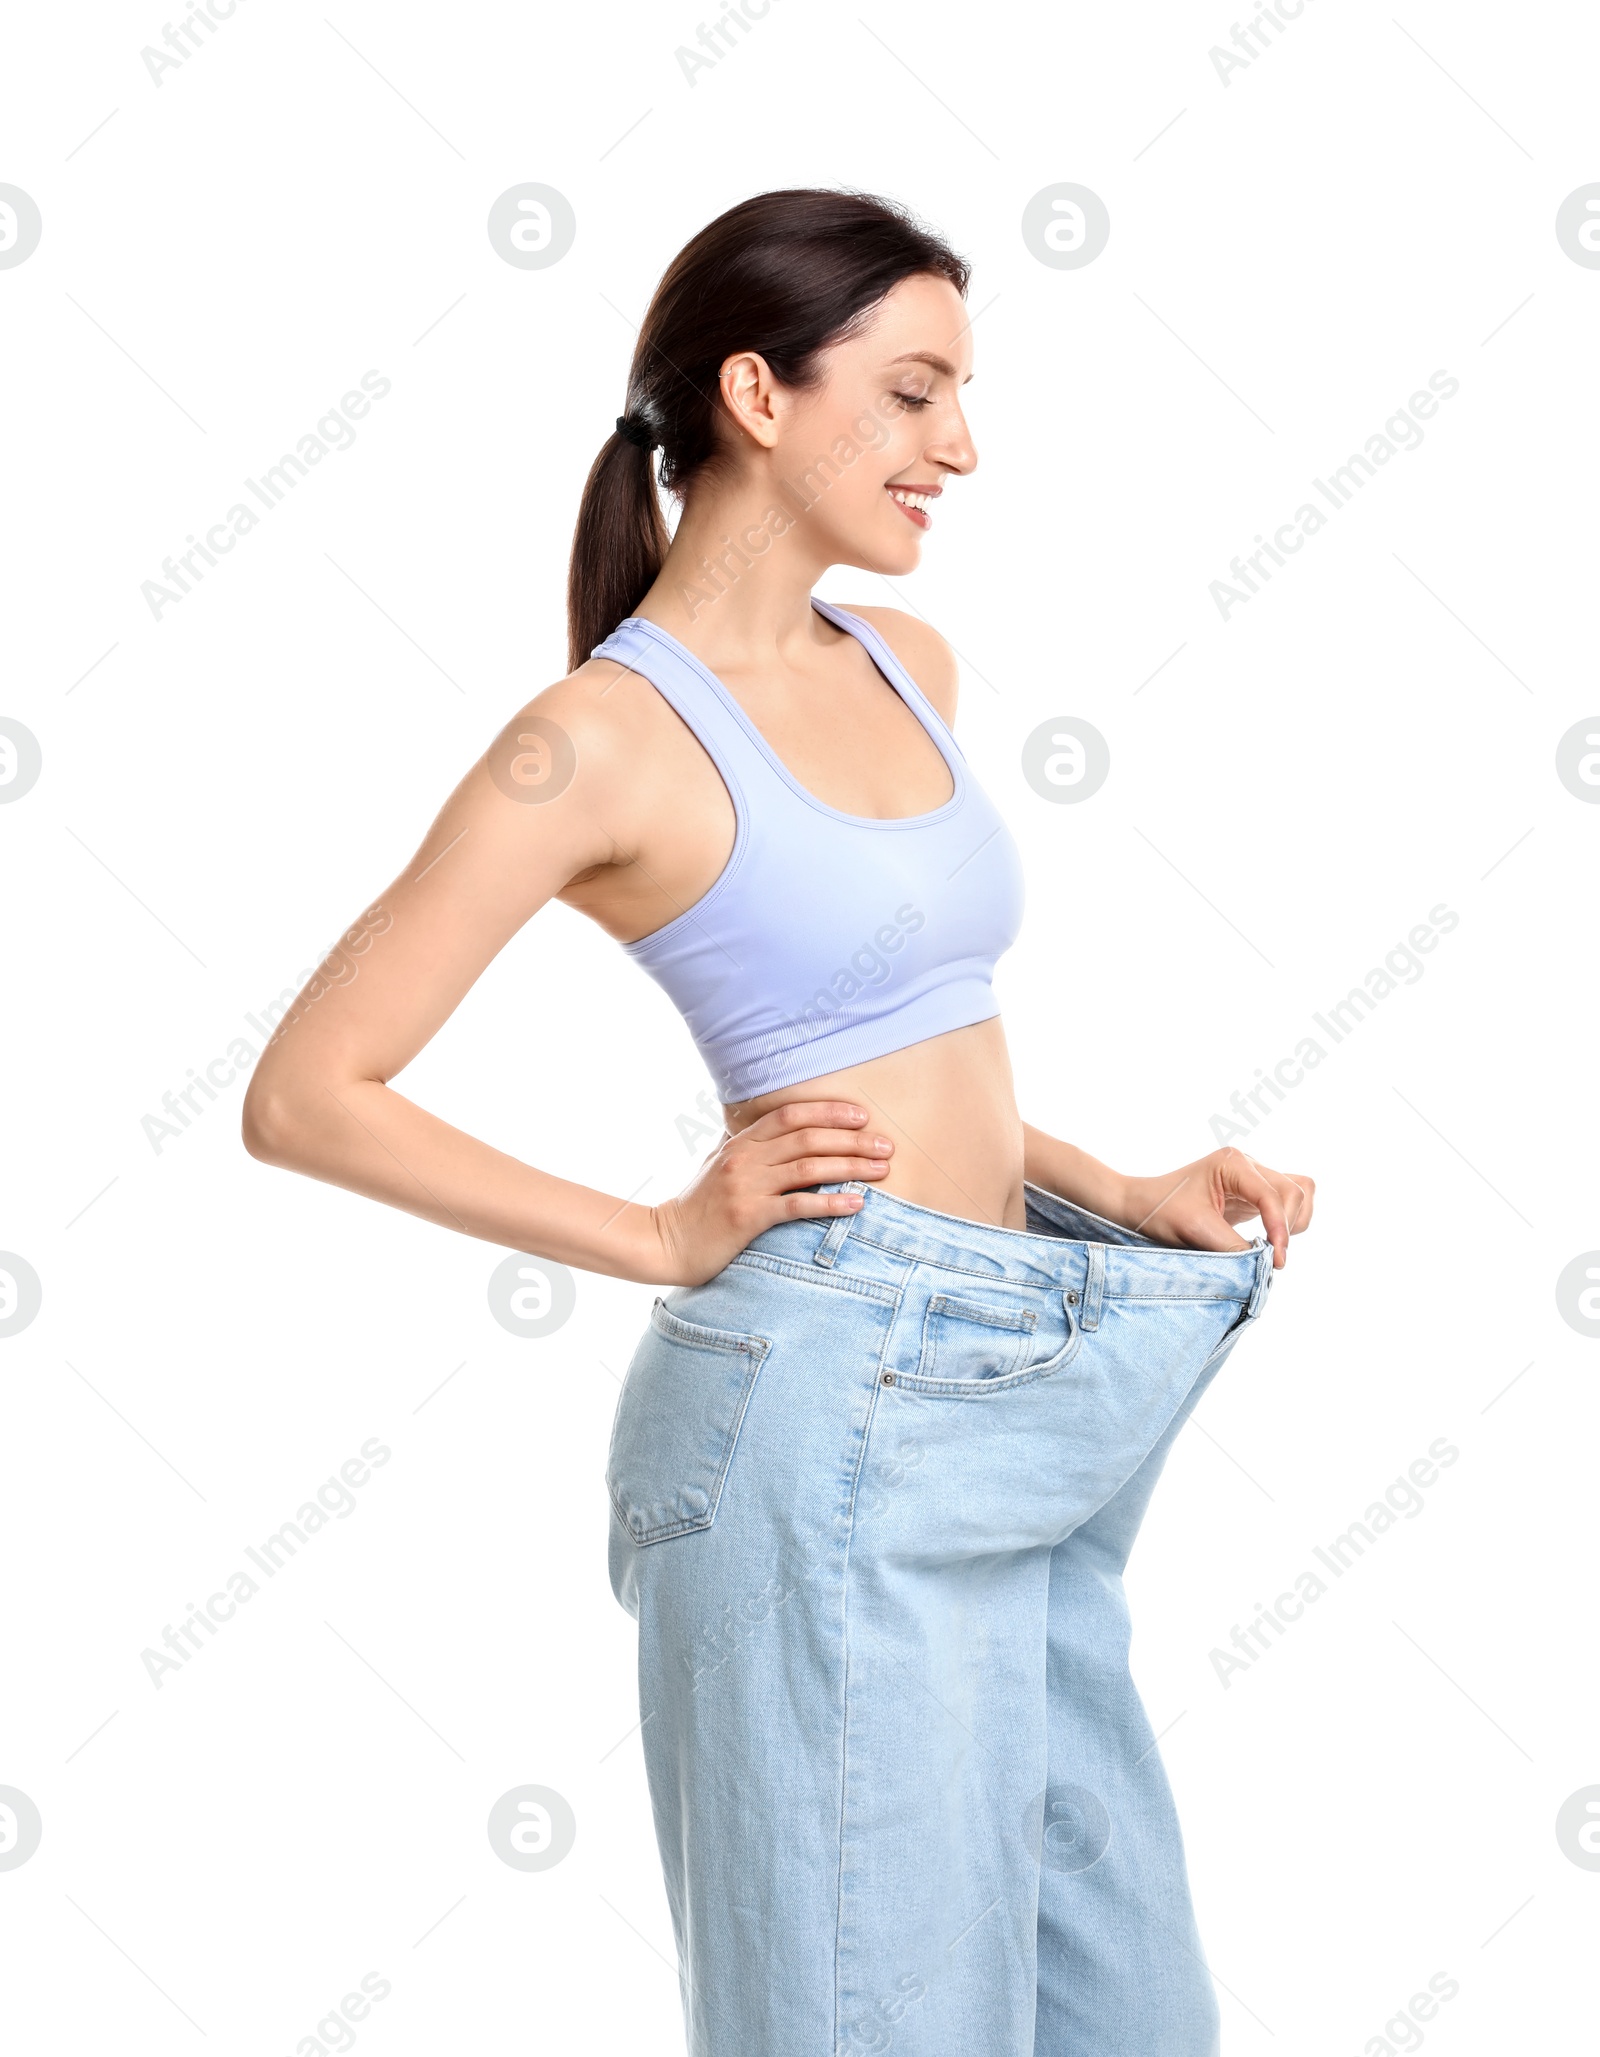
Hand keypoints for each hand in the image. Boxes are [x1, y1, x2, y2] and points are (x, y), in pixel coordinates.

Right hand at [645, 1101, 893, 1285]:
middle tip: (886, 1147)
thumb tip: (770, 1131)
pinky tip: (857, 1204)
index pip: (792, 1115)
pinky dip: (831, 1203)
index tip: (862, 1118)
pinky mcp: (748, 1217)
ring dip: (851, 1166)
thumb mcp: (717, 1165)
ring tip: (881, 1171)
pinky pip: (798, 1205)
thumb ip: (744, 1147)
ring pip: (809, 1167)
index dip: (830, 1112)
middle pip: (808, 1138)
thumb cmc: (696, 1206)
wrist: (665, 1242)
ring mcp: (746, 1186)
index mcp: (741, 1143)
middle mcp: (745, 1158)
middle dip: (853, 1140)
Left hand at [1119, 1148, 1314, 1269]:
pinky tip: (1270, 1240)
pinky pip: (1288, 1203)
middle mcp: (1247, 1165)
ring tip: (1273, 1247)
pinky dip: (1289, 1222)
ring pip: (1298, 1194)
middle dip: (1288, 1226)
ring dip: (1294, 1222)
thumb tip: (1266, 1264)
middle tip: (1272, 1258)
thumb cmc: (1161, 1211)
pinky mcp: (1252, 1194)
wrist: (1140, 1207)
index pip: (1272, 1195)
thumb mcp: (1196, 1231)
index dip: (1279, 1228)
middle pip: (1293, 1191)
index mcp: (1233, 1163)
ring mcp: (1252, 1178)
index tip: (1276, 1260)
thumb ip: (1234, 1247)